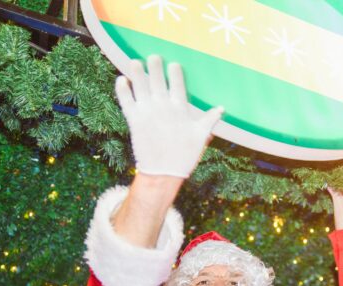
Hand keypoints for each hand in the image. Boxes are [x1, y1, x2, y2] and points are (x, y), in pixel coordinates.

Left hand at [115, 55, 223, 177]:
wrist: (163, 173)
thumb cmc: (184, 155)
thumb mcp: (201, 137)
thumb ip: (209, 120)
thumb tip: (221, 109)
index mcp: (180, 109)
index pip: (177, 84)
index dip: (174, 72)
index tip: (173, 64)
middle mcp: (163, 106)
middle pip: (157, 80)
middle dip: (155, 66)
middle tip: (153, 56)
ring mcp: (147, 112)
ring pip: (141, 86)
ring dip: (137, 72)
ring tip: (134, 62)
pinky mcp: (134, 120)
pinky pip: (127, 100)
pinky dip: (123, 89)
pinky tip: (121, 80)